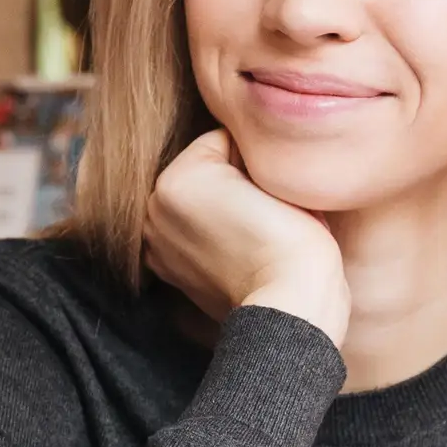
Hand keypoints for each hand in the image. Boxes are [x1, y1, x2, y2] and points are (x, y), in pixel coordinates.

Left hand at [145, 130, 348, 344]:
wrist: (290, 306)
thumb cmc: (292, 241)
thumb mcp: (272, 173)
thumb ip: (247, 153)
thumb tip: (242, 154)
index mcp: (176, 178)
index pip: (221, 141)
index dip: (253, 159)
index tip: (269, 187)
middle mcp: (154, 209)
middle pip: (200, 172)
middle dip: (227, 181)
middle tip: (261, 209)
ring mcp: (156, 243)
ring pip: (194, 202)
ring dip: (215, 208)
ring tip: (248, 230)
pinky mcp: (167, 270)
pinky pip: (189, 233)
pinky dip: (206, 237)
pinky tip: (233, 249)